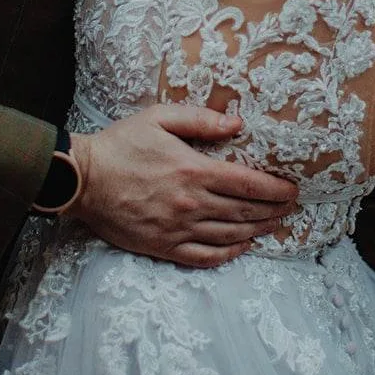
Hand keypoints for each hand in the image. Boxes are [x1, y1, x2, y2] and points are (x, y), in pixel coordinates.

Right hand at [68, 104, 298, 266]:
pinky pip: (204, 256)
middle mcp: (191, 203)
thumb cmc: (121, 144)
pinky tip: (241, 247)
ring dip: (257, 231)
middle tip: (289, 207)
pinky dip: (228, 254)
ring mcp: (178, 229)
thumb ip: (200, 119)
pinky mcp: (163, 247)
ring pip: (230, 235)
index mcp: (193, 170)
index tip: (292, 190)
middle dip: (272, 210)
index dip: (274, 189)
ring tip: (274, 225)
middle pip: (244, 211)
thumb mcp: (159, 117)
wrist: (82, 179)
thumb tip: (236, 124)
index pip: (247, 183)